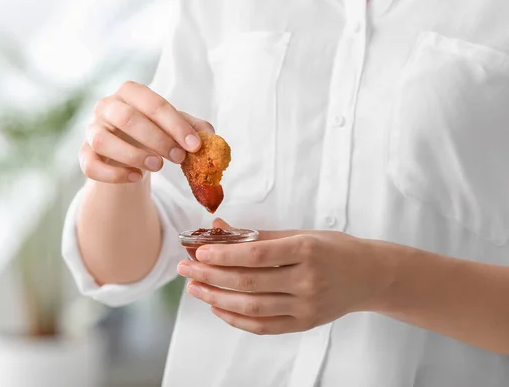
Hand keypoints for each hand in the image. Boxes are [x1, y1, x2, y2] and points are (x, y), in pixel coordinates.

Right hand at [80, 81, 213, 182]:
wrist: (126, 152)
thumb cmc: (152, 132)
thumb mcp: (173, 127)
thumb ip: (192, 129)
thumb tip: (211, 135)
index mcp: (130, 92)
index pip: (153, 103)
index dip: (176, 125)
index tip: (196, 146)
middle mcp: (106, 106)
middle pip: (128, 119)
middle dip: (158, 139)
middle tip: (179, 158)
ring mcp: (91, 129)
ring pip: (103, 140)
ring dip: (133, 155)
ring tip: (157, 167)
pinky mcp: (84, 154)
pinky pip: (90, 164)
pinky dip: (113, 174)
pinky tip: (135, 178)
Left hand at [177, 220, 392, 334]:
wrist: (369, 276)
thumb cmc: (333, 249)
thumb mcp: (300, 234)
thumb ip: (258, 235)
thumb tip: (218, 229)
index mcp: (306, 250)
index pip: (256, 254)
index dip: (224, 254)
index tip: (198, 251)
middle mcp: (307, 280)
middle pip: (248, 283)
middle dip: (210, 276)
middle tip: (185, 269)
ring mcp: (306, 306)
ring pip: (251, 307)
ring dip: (217, 299)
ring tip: (195, 289)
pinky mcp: (304, 324)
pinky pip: (263, 326)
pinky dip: (236, 319)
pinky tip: (218, 308)